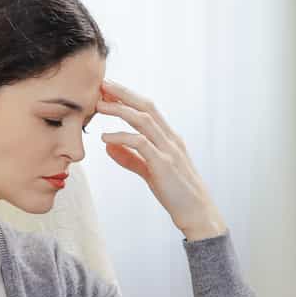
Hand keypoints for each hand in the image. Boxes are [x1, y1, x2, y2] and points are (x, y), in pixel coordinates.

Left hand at [96, 79, 228, 240]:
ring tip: (99, 106)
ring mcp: (169, 150)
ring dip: (120, 110)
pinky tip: (105, 138)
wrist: (196, 212)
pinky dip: (122, 137)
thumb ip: (130, 158)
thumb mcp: (149, 171)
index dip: (128, 97)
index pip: (147, 109)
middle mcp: (170, 138)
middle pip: (146, 107)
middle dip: (123, 94)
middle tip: (102, 84)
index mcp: (168, 137)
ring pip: (144, 120)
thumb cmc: (175, 192)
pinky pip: (141, 144)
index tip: (108, 90)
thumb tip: (108, 146)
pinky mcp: (163, 164)